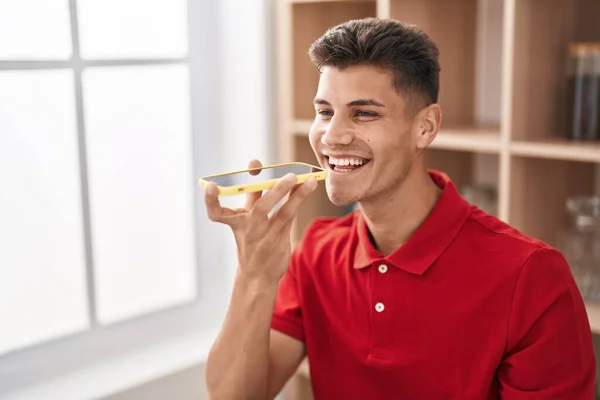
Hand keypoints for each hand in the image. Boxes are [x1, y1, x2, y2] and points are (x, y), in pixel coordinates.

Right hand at [204, 159, 317, 283]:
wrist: (258, 275)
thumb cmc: (252, 240)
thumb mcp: (246, 219)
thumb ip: (253, 194)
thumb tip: (256, 164)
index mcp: (235, 223)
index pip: (216, 213)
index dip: (211, 200)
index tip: (210, 186)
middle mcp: (249, 229)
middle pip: (261, 208)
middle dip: (275, 190)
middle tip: (289, 176)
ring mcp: (266, 236)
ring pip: (283, 212)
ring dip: (297, 195)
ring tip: (308, 180)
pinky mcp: (280, 240)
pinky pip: (290, 216)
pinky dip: (298, 200)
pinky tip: (308, 187)